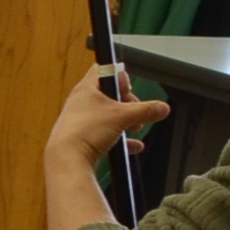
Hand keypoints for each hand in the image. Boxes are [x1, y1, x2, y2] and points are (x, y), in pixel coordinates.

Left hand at [45, 64, 167, 170]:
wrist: (67, 159)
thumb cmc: (86, 132)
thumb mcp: (122, 116)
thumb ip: (145, 111)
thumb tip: (162, 107)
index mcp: (86, 89)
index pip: (103, 70)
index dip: (119, 76)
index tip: (129, 88)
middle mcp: (82, 103)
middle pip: (110, 95)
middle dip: (128, 103)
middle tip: (136, 110)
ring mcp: (82, 121)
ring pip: (109, 116)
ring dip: (126, 120)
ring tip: (136, 127)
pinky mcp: (84, 138)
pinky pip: (107, 135)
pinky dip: (122, 139)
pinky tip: (134, 145)